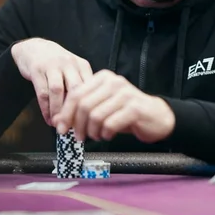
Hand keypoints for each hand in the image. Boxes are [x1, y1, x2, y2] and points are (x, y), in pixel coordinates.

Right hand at [11, 38, 92, 125]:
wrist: (33, 47)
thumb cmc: (56, 63)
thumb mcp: (73, 70)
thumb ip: (80, 86)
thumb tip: (88, 112)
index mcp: (82, 64)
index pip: (89, 88)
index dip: (89, 107)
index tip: (88, 123)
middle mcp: (69, 63)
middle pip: (75, 89)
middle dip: (74, 111)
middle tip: (74, 127)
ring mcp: (52, 65)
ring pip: (57, 91)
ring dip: (58, 111)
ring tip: (58, 125)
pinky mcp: (37, 69)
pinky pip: (42, 92)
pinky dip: (45, 108)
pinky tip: (48, 118)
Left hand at [52, 69, 174, 142]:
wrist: (157, 116)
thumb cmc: (127, 112)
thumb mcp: (102, 107)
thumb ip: (81, 110)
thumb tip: (58, 121)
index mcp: (103, 78)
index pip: (76, 93)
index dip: (66, 113)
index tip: (62, 128)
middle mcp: (114, 82)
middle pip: (83, 105)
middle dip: (77, 125)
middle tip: (79, 137)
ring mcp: (125, 94)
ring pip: (95, 116)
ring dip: (92, 131)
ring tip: (96, 136)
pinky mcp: (134, 108)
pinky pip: (110, 124)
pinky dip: (105, 134)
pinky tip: (108, 135)